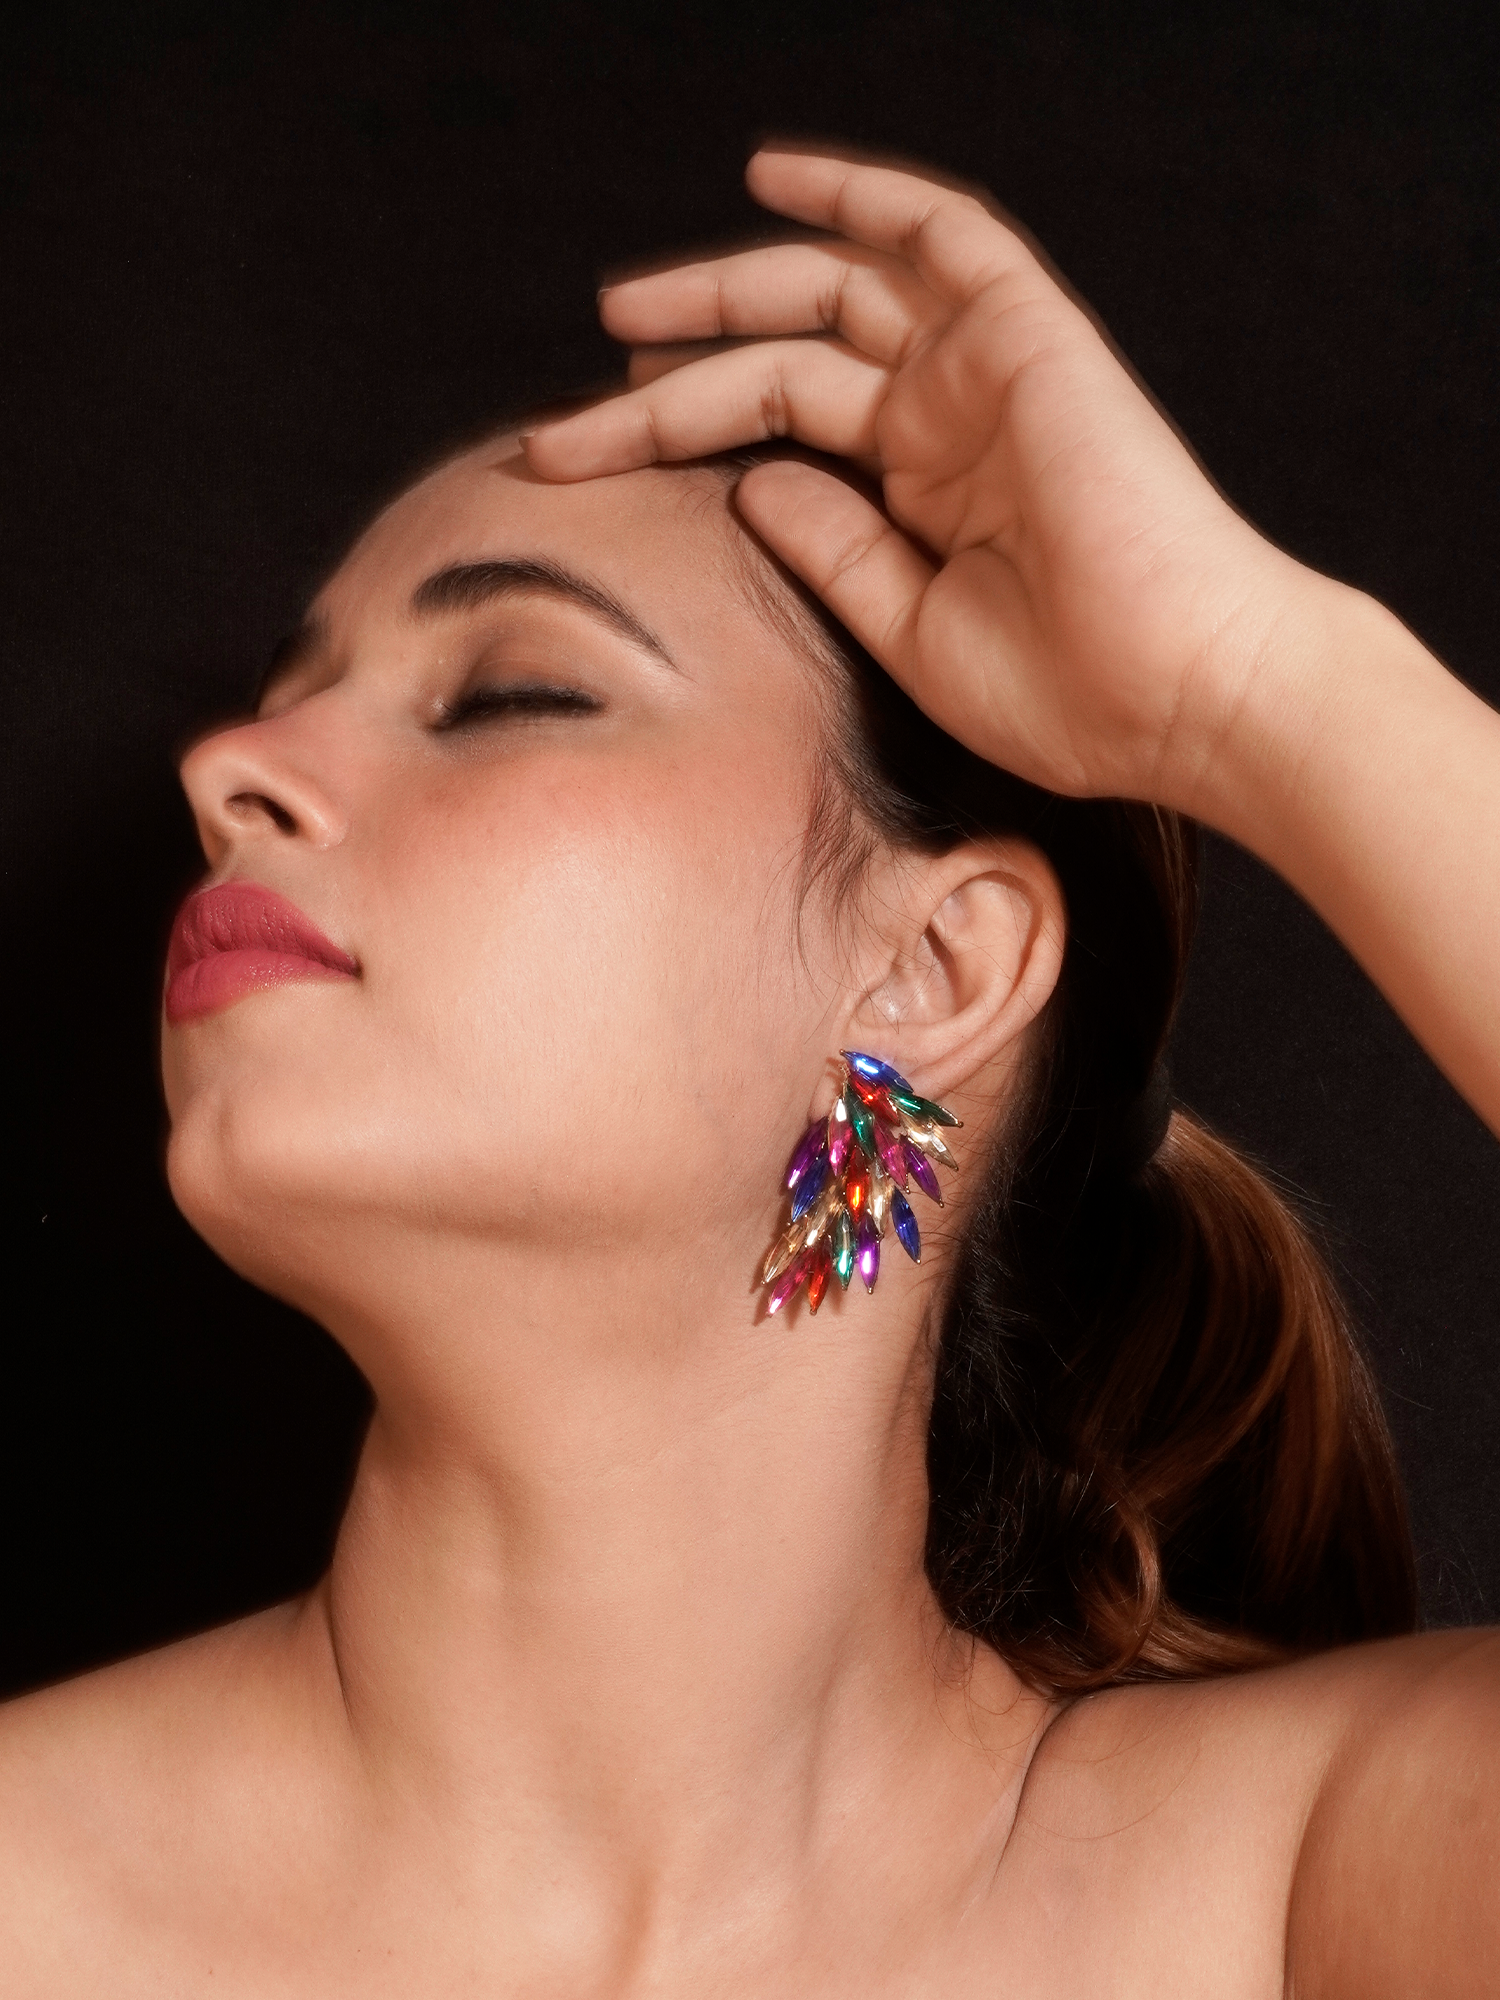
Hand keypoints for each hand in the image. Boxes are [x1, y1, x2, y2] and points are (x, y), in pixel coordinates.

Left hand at [524, 148, 1328, 810]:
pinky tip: (768, 177)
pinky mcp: (1027, 339)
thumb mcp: (910, 634)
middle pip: (788, 355)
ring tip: (621, 308)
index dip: (677, 427)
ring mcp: (985, 373)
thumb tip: (750, 484)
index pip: (780, 429)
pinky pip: (940, 232)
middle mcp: (949, 420)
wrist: (1186, 699)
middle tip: (583, 381)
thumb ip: (836, 552)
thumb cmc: (1070, 697)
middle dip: (679, 355)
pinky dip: (861, 197)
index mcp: (923, 495)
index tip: (586, 447)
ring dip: (727, 284)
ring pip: (834, 293)